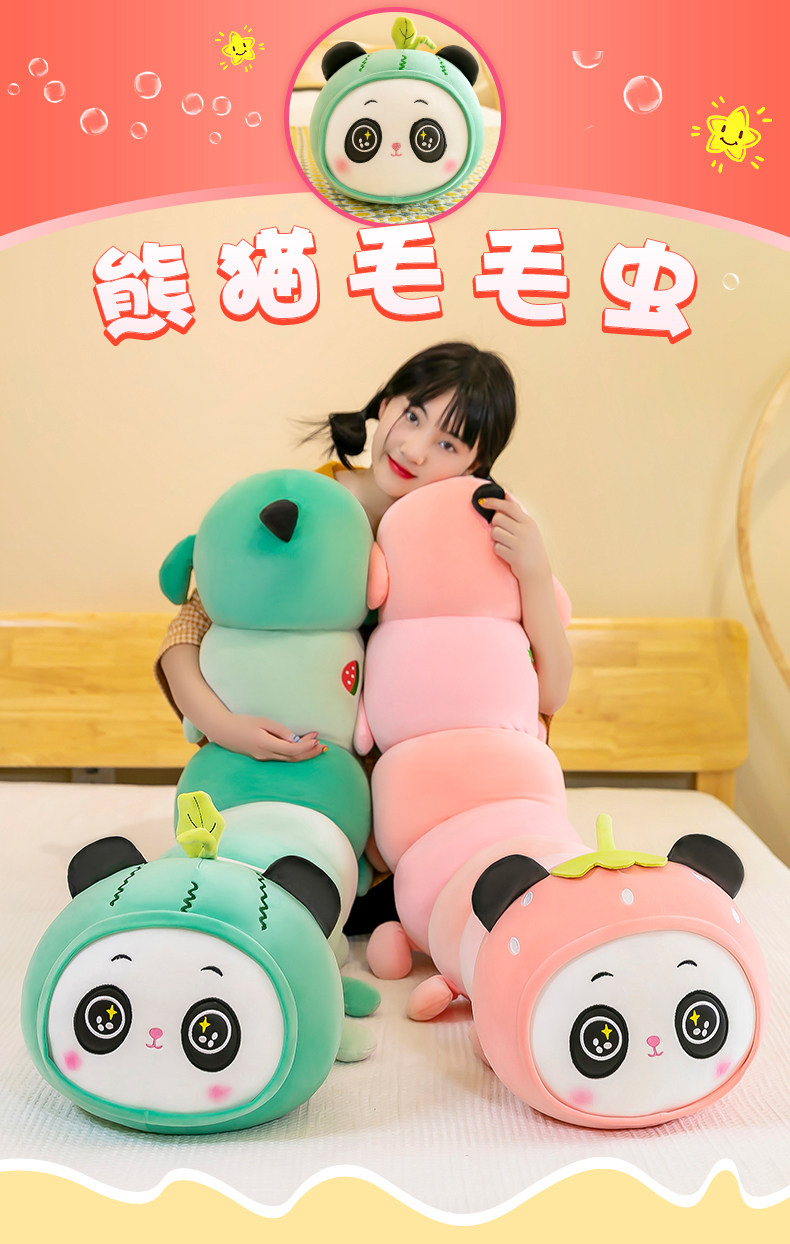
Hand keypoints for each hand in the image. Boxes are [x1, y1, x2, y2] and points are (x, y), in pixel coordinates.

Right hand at [207, 714, 325, 761]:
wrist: (223, 731)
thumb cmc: (242, 723)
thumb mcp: (262, 722)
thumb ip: (280, 731)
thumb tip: (295, 739)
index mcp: (265, 744)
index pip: (291, 749)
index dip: (306, 746)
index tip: (317, 738)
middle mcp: (265, 755)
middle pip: (293, 757)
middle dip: (310, 752)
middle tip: (324, 746)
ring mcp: (263, 758)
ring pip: (288, 759)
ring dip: (304, 754)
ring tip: (317, 747)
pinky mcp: (262, 757)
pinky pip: (282, 758)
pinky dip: (294, 754)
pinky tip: (301, 749)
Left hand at [479, 495, 549, 582]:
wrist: (537, 571)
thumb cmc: (529, 548)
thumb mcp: (528, 529)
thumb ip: (517, 514)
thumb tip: (504, 495)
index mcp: (529, 522)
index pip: (509, 506)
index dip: (494, 501)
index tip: (482, 501)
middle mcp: (525, 531)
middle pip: (498, 518)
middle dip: (495, 524)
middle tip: (503, 532)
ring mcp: (520, 543)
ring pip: (495, 532)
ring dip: (496, 538)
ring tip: (507, 544)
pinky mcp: (513, 555)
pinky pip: (496, 547)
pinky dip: (499, 550)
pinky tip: (508, 554)